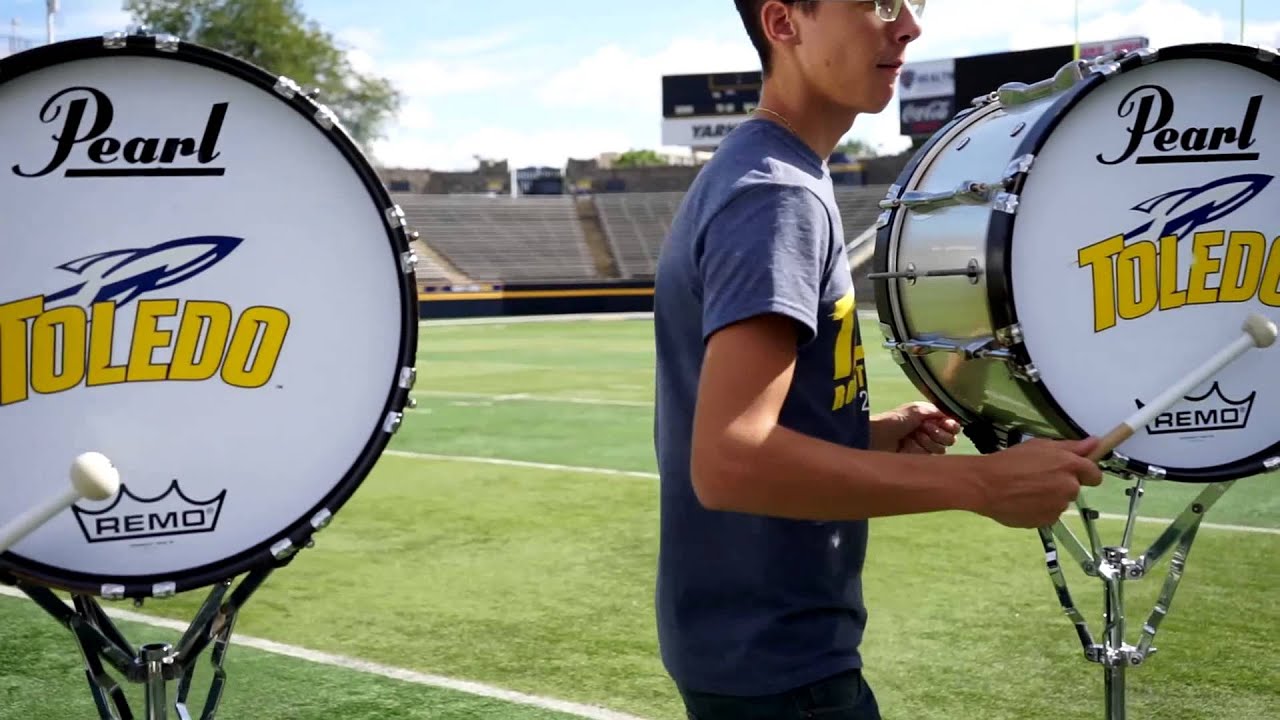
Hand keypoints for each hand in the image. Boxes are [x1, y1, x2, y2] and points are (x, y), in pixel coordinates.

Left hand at [871, 401, 960, 454]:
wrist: (879, 437)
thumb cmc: (896, 420)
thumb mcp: (917, 409)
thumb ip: (937, 411)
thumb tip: (952, 417)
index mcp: (928, 417)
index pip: (951, 423)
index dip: (952, 424)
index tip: (948, 424)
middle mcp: (929, 431)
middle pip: (951, 437)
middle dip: (940, 432)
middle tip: (926, 428)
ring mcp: (925, 446)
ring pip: (943, 447)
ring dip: (931, 440)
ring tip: (916, 436)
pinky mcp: (920, 458)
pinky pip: (934, 455)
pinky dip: (925, 448)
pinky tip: (913, 443)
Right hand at [972, 437, 1104, 528]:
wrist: (986, 485)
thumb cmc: (1009, 461)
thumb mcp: (1039, 445)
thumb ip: (1070, 446)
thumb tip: (1094, 444)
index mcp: (1070, 465)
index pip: (1094, 474)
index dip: (1084, 472)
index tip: (1073, 471)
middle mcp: (1069, 487)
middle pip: (1075, 488)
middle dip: (1061, 483)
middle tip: (1038, 477)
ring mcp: (1059, 506)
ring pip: (1060, 501)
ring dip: (1050, 497)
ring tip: (1027, 489)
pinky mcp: (1047, 521)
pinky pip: (1049, 514)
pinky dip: (1040, 509)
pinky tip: (1023, 501)